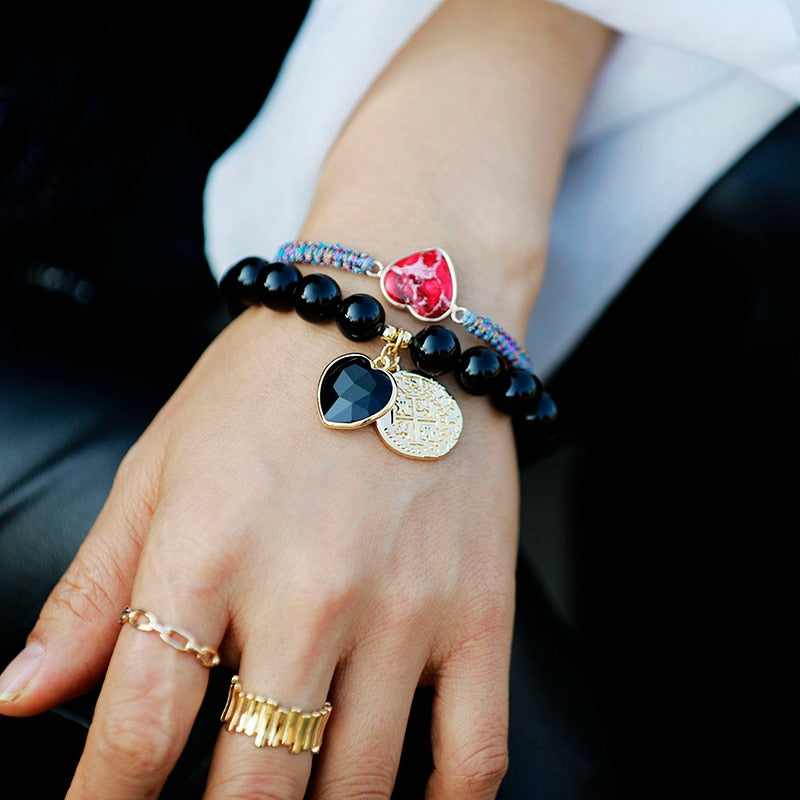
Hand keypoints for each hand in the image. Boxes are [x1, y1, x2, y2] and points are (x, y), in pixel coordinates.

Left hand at [1, 305, 519, 798]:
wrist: (400, 321)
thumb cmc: (270, 385)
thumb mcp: (162, 464)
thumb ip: (95, 587)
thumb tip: (21, 692)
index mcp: (208, 549)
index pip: (136, 730)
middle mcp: (309, 590)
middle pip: (252, 787)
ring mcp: (406, 605)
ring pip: (359, 788)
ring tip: (292, 790)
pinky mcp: (482, 608)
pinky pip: (474, 752)